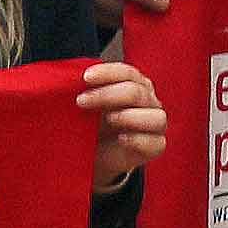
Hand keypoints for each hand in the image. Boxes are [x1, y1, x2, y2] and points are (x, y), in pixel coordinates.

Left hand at [80, 60, 164, 192]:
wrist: (95, 155)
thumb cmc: (93, 125)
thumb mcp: (88, 105)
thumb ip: (86, 91)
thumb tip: (71, 80)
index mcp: (134, 84)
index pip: (127, 72)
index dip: (107, 73)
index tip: (86, 77)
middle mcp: (147, 101)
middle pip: (136, 92)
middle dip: (107, 95)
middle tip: (82, 101)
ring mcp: (154, 123)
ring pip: (156, 116)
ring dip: (129, 116)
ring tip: (108, 119)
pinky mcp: (155, 146)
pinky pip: (155, 142)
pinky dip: (138, 139)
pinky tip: (122, 139)